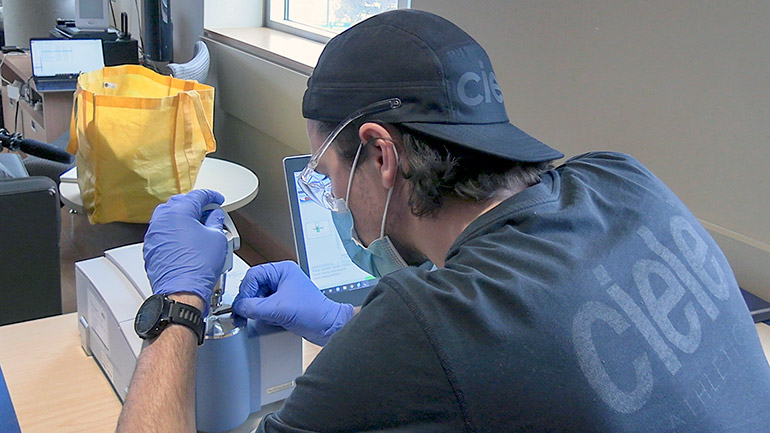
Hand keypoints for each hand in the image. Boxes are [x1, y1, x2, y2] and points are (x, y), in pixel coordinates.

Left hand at [143, 189, 226, 314]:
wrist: (182, 291)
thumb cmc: (198, 267)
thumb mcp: (217, 238)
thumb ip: (216, 221)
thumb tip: (214, 217)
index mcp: (178, 212)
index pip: (197, 195)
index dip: (211, 196)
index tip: (217, 200)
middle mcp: (162, 220)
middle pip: (180, 203)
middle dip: (195, 206)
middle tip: (209, 213)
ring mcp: (154, 234)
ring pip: (169, 218)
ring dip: (184, 219)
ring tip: (198, 228)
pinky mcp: (151, 248)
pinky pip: (164, 233)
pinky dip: (175, 232)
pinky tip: (187, 241)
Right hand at [232, 261, 353, 345]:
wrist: (327, 327)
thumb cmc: (313, 312)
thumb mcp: (278, 308)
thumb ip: (254, 307)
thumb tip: (239, 307)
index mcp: (282, 270)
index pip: (253, 275)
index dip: (246, 290)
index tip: (243, 304)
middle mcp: (281, 278)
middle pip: (254, 287)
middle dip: (251, 301)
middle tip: (249, 312)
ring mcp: (282, 292)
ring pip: (258, 298)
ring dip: (257, 309)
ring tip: (265, 316)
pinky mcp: (283, 304)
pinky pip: (264, 307)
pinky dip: (263, 315)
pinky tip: (270, 320)